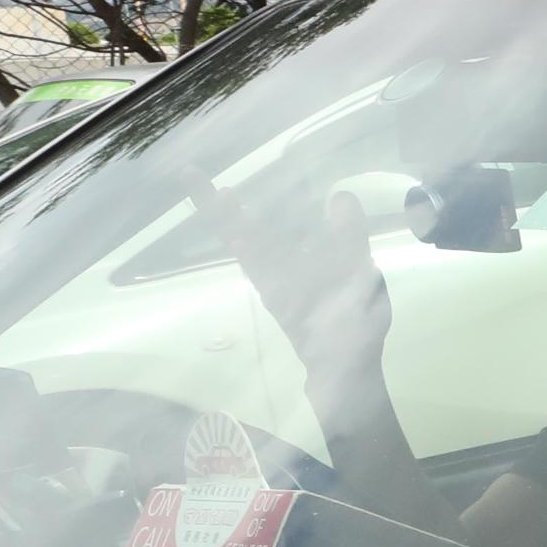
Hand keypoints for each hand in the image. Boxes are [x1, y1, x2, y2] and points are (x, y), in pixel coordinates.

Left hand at [196, 176, 391, 395]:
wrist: (345, 369)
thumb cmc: (347, 326)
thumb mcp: (355, 279)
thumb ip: (348, 237)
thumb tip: (339, 195)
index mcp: (274, 271)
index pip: (239, 231)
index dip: (217, 206)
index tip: (191, 177)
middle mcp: (266, 275)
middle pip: (236, 234)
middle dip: (217, 208)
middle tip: (191, 176)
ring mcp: (276, 282)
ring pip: (249, 246)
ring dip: (238, 220)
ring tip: (229, 195)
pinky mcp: (290, 289)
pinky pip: (269, 256)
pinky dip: (266, 237)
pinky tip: (280, 231)